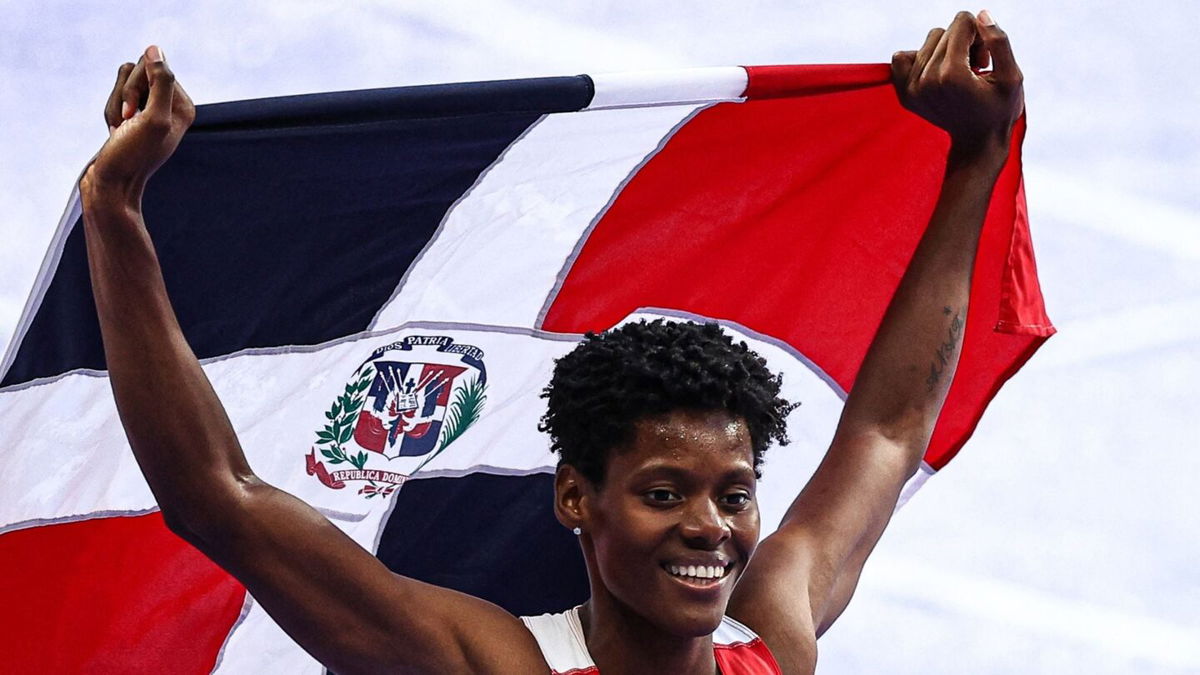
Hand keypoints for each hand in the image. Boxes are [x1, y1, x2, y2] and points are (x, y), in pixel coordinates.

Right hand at [83, 45, 194, 204]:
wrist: (112, 185)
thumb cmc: (133, 156)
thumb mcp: (153, 119)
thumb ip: (161, 83)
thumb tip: (155, 50)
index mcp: (183, 105)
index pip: (154, 66)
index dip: (135, 86)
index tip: (135, 115)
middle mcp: (170, 106)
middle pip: (136, 71)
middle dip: (123, 95)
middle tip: (126, 123)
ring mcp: (150, 110)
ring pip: (122, 82)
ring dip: (113, 106)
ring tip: (120, 130)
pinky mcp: (132, 116)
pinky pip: (114, 97)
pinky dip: (108, 113)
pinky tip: (114, 132)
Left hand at [891, 10, 1022, 155]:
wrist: (977, 142)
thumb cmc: (999, 109)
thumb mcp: (1012, 77)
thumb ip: (998, 42)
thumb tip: (980, 15)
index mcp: (952, 75)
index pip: (961, 23)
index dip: (979, 35)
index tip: (985, 58)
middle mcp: (927, 81)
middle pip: (944, 31)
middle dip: (965, 42)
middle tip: (976, 67)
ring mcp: (912, 89)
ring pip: (928, 41)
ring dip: (947, 50)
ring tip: (961, 72)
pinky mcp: (904, 94)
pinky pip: (900, 57)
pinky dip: (920, 58)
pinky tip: (937, 73)